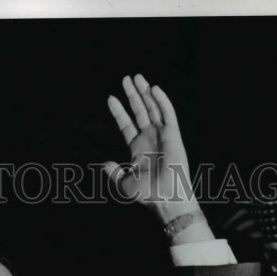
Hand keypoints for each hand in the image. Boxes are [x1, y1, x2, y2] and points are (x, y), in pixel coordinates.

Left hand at [104, 74, 202, 226]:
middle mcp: (150, 139)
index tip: (111, 98)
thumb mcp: (124, 183)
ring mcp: (162, 136)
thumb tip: (103, 163)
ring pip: (153, 108)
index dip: (119, 112)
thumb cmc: (147, 194)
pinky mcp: (173, 135)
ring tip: (137, 77)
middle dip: (133, 95)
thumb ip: (113, 172)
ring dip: (145, 92)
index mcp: (138, 149)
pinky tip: (154, 89)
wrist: (165, 198)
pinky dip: (162, 101)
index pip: (127, 125)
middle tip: (126, 79)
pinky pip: (168, 114)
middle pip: (140, 111)